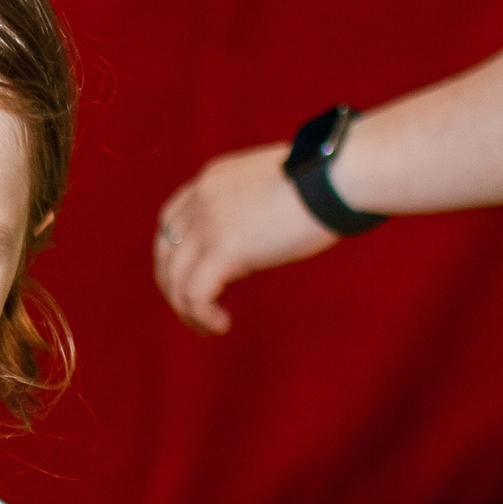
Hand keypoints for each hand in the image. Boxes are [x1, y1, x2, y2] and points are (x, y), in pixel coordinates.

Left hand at [153, 144, 337, 333]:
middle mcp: (200, 200)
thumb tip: (249, 241)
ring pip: (175, 280)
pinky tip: (221, 324)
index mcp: (210, 181)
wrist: (337, 176)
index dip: (175, 255)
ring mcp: (208, 224)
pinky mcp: (224, 249)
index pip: (170, 222)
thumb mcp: (269, 187)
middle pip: (165, 253)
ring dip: (187, 310)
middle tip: (195, 311)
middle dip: (174, 287)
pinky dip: (202, 316)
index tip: (193, 277)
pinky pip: (195, 294)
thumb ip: (247, 208)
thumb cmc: (324, 181)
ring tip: (208, 327)